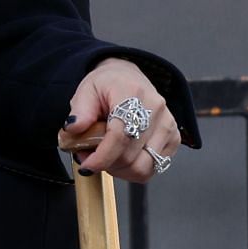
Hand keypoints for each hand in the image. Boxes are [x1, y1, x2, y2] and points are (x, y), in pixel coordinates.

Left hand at [62, 58, 180, 183]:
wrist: (129, 78)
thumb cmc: (108, 85)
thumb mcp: (86, 90)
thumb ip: (80, 110)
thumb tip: (73, 128)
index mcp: (133, 95)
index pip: (120, 136)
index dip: (102, 157)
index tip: (86, 166)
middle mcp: (156, 110)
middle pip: (131, 156)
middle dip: (106, 164)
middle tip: (89, 157)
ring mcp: (168, 125)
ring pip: (144, 167)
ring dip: (120, 170)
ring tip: (105, 158)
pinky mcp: (174, 138)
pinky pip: (155, 167)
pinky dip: (134, 170)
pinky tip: (121, 158)